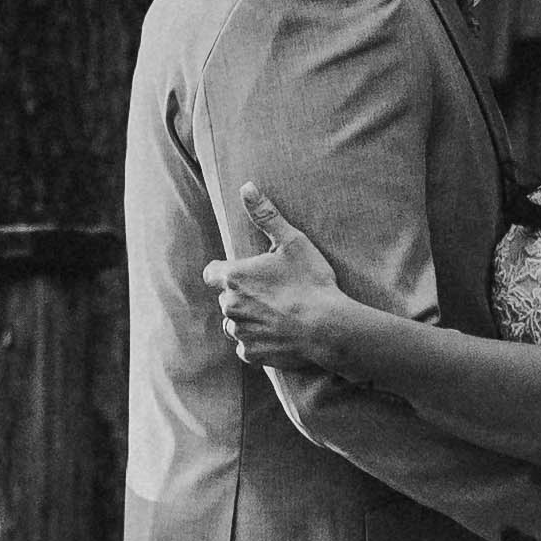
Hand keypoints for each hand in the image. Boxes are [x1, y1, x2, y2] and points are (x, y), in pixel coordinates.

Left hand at [207, 189, 374, 377]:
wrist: (328, 327)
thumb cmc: (311, 282)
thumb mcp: (292, 242)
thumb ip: (266, 215)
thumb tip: (247, 187)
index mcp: (234, 277)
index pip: (212, 273)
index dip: (226, 272)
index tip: (245, 273)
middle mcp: (229, 306)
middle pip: (226, 298)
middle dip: (243, 296)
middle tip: (273, 293)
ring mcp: (239, 332)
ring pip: (234, 324)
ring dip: (248, 319)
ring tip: (276, 315)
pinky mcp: (251, 354)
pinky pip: (246, 347)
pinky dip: (258, 341)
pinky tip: (279, 334)